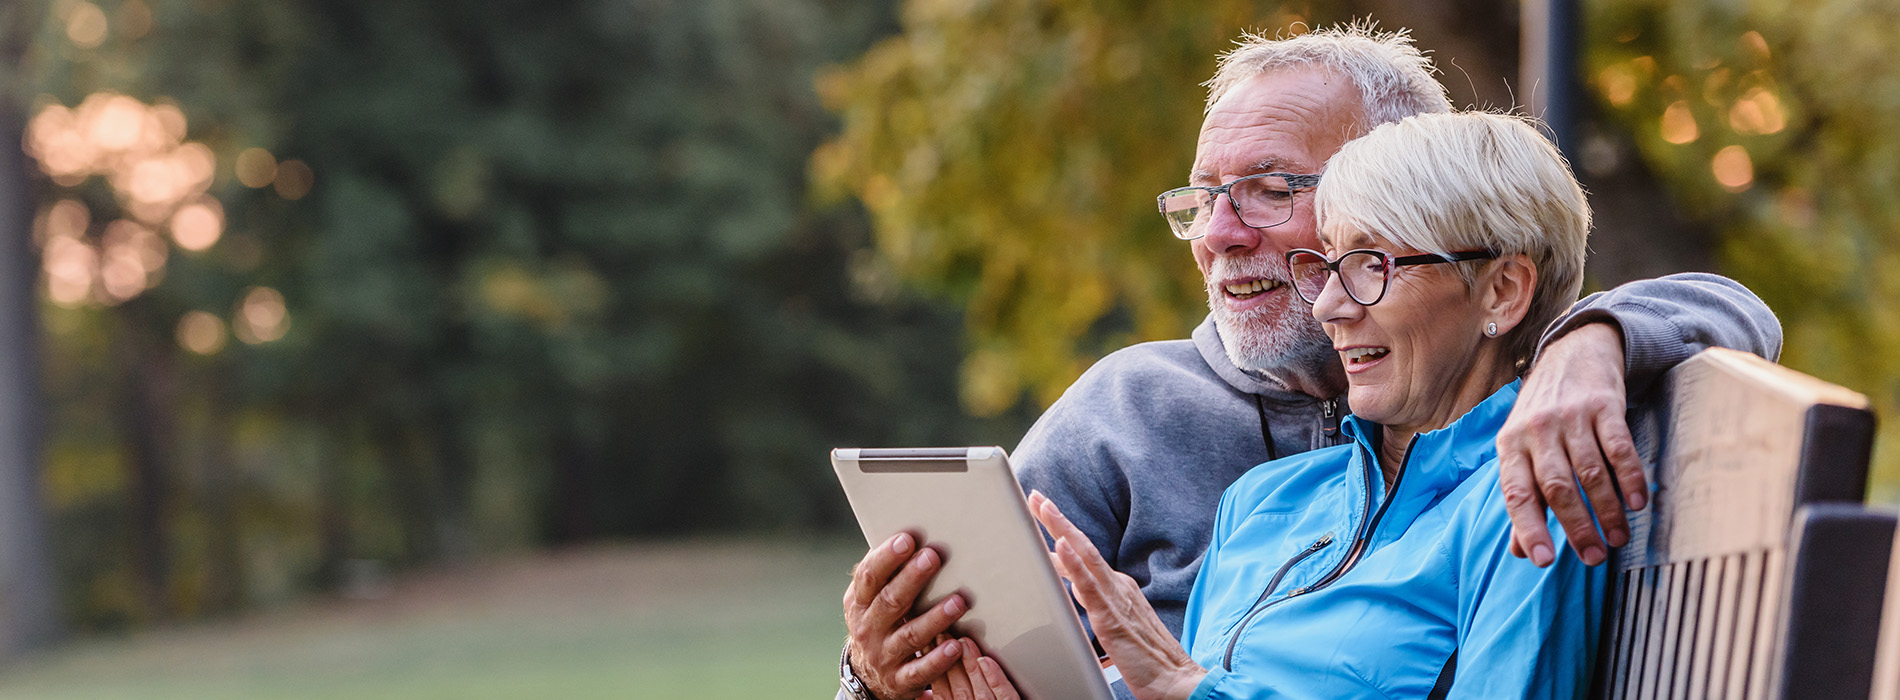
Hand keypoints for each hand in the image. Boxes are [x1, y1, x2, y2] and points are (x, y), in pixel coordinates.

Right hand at [844, 533, 970, 698]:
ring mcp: (883, 656)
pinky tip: (956, 646)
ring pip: (910, 636)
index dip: (886, 558)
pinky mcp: (900, 680)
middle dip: (912, 579)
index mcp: (859, 603)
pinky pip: (920, 670)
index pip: (869, 577)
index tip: (907, 539)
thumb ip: (885, 573)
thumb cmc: (880, 622)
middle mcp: (868, 629)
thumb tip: (910, 532)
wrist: (868, 675)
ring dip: (935, 618)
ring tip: (959, 601)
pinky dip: (938, 659)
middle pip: (890, 602)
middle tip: (933, 557)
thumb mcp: (871, 600)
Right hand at [928, 638, 1020, 699]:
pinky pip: (1005, 695)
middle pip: (959, 687)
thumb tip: (923, 692)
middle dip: (949, 660)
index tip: (931, 644)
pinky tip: (986, 661)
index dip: (936, 667)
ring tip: (963, 641)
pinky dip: (995, 678)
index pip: (942, 692)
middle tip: (943, 634)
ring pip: (980, 688)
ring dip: (969, 663)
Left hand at [1028, 491, 1205, 699]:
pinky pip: (1090, 586)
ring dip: (1063, 529)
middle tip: (1035, 496)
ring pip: (1085, 556)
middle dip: (1057, 519)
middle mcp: (1118, 586)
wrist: (1175, 682)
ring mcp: (1116, 598)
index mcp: (1119, 588)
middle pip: (1083, 545)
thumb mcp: (1115, 625)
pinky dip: (1075, 564)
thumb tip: (1074, 593)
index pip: (1085, 554)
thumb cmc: (1148, 660)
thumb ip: (1096, 606)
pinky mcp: (1112, 618)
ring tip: (1043, 507)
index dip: (1063, 532)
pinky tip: (1061, 545)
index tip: (1044, 512)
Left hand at [1497, 322, 1646, 567]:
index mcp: (1510, 445)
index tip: (1543, 560)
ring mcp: (1570, 416)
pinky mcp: (1603, 405)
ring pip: (1589, 471)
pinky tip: (1638, 502)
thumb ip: (1523, 499)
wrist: (1572, 353)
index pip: (1516, 493)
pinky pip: (1618, 447)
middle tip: (1594, 557)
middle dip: (1576, 527)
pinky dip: (1629, 477)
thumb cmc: (1543, 414)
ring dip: (1606, 510)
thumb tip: (1520, 551)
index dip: (1528, 527)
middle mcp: (1536, 430)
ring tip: (1619, 537)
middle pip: (1557, 486)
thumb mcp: (1521, 449)